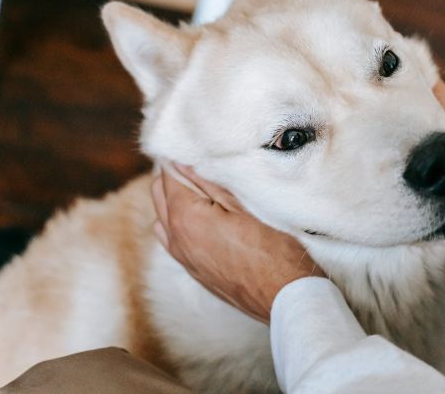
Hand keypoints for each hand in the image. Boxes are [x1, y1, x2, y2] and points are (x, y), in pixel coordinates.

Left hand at [151, 165, 323, 323]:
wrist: (286, 298)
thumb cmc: (274, 249)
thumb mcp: (245, 206)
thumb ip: (211, 183)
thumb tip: (185, 162)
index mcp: (186, 218)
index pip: (168, 175)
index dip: (178, 157)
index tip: (192, 145)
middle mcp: (176, 239)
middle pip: (159, 195)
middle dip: (172, 175)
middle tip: (197, 160)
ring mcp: (184, 259)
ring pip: (163, 219)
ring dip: (173, 199)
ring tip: (199, 186)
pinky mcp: (195, 272)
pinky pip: (173, 240)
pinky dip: (177, 223)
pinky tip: (200, 217)